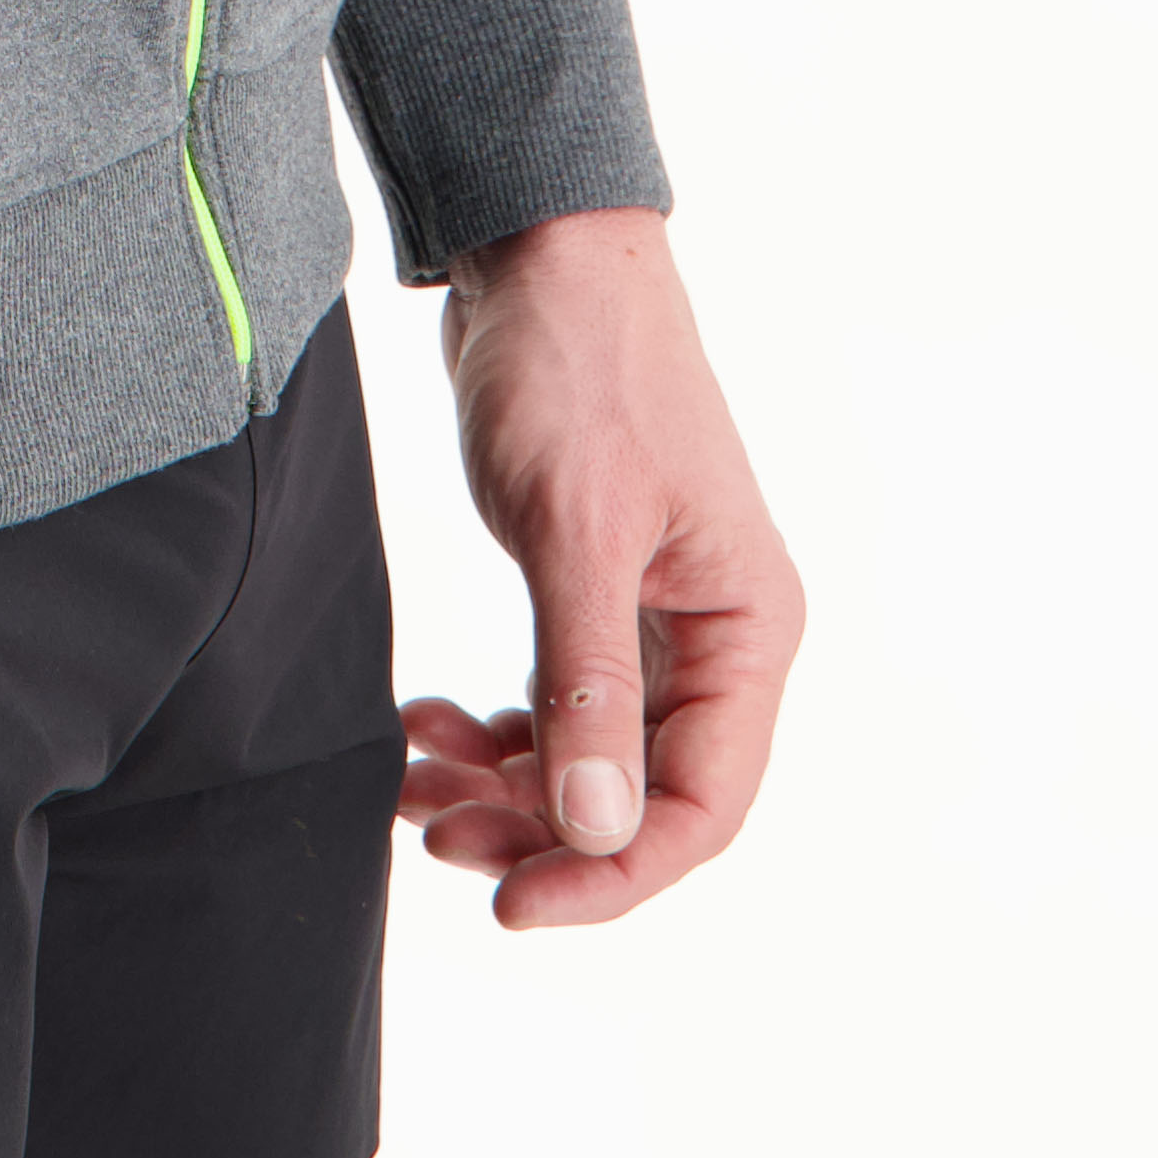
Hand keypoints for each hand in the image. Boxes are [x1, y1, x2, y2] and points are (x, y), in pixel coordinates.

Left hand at [398, 207, 802, 930]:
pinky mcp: (593, 594)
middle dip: (536, 832)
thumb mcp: (576, 530)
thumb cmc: (576, 371)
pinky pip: (552, 707)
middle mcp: (715, 638)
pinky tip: (429, 724)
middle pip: (638, 798)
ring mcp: (653, 619)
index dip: (611, 873)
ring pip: (585, 760)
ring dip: (500, 788)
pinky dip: (490, 733)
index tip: (510, 904)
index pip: (700, 807)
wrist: (536, 253)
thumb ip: (586, 686)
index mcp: (746, 630)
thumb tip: (597, 829)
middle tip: (433, 835)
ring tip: (411, 779)